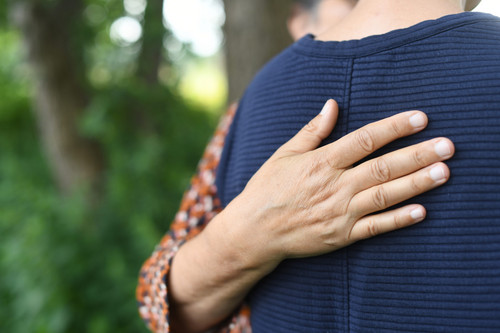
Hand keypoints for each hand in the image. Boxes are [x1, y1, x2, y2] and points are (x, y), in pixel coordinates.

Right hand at [224, 99, 453, 268]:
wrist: (254, 231)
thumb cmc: (267, 189)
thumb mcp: (284, 154)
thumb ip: (312, 131)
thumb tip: (332, 104)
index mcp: (321, 162)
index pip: (364, 140)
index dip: (393, 128)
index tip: (420, 118)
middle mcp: (334, 186)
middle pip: (382, 168)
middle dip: (416, 155)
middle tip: (447, 146)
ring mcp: (339, 213)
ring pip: (384, 196)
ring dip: (415, 184)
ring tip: (443, 172)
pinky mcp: (341, 236)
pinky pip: (375, 228)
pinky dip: (398, 220)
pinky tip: (421, 211)